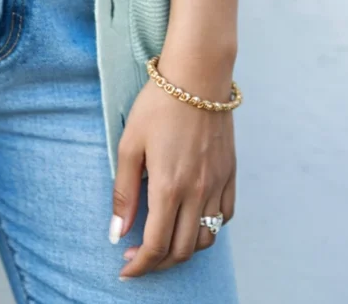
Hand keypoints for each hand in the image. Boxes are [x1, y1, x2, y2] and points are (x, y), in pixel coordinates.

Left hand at [110, 51, 236, 278]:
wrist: (197, 76)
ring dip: (184, 250)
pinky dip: (208, 229)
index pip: (156, 245)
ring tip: (163, 243)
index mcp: (169, 187)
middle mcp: (198, 192)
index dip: (140, 266)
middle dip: (158, 264)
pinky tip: (191, 221)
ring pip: (206, 239)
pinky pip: (224, 217)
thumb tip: (116, 232)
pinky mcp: (230, 175)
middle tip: (138, 259)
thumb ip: (124, 192)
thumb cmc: (158, 105)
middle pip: (182, 250)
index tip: (125, 271)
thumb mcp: (129, 144)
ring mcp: (217, 185)